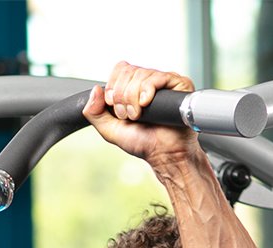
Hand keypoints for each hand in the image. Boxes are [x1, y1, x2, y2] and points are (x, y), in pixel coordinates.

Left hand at [82, 61, 197, 164]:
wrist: (164, 153)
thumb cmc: (142, 142)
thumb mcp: (111, 130)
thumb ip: (95, 113)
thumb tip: (94, 90)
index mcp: (134, 87)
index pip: (120, 69)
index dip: (113, 87)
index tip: (117, 109)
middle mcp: (149, 81)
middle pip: (128, 71)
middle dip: (122, 97)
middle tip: (130, 115)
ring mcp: (164, 81)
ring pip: (140, 74)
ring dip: (133, 99)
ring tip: (139, 115)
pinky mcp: (178, 83)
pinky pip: (156, 78)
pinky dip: (147, 91)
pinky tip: (146, 105)